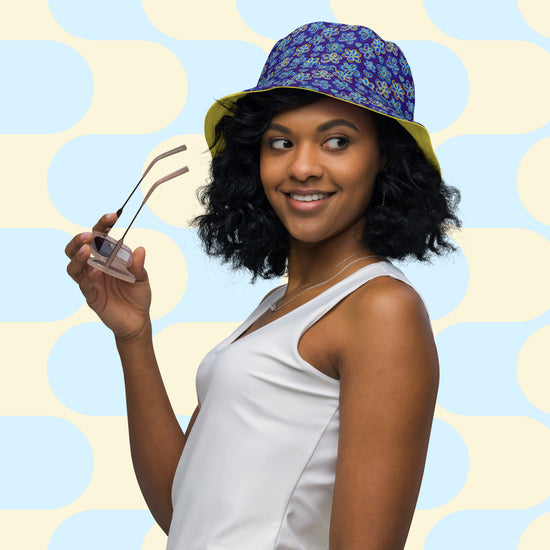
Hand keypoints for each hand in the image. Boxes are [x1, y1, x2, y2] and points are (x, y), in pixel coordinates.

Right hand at [66, 213, 152, 341]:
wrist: (137, 320)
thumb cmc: (137, 296)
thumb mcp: (142, 278)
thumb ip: (138, 266)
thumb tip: (139, 250)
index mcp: (106, 258)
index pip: (99, 238)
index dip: (102, 225)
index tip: (112, 216)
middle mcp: (95, 267)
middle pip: (76, 249)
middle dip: (78, 240)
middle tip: (88, 235)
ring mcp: (90, 282)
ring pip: (73, 266)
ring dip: (78, 256)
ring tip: (86, 249)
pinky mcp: (91, 296)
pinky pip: (84, 284)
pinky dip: (88, 276)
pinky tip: (96, 271)